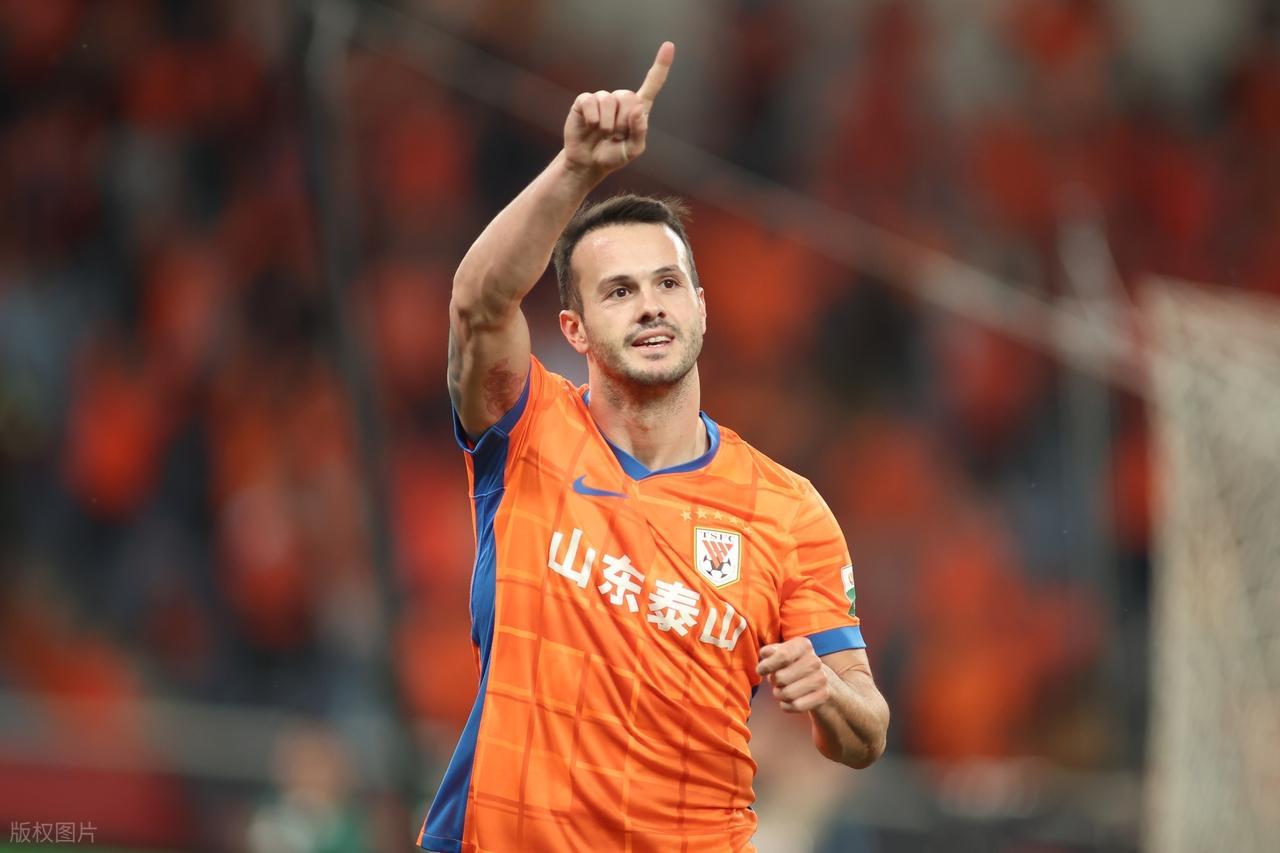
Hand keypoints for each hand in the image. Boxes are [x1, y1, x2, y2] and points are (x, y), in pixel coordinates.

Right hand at [564, 41, 673, 177]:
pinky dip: (593, 118)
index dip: (661, 66)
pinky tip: (591, 126)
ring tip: (604, 134)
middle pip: (630, 97)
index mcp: (637, 109)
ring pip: (610, 101)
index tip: (669, 46)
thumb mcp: (632, 150)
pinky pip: (591, 102)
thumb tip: (639, 109)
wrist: (588, 163)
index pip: (652, 85)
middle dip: (624, 122)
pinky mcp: (585, 101)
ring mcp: (602, 99)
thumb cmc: (613, 155)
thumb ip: (640, 132)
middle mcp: (621, 100)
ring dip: (608, 124)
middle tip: (616, 136)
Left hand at [757, 637, 831, 712]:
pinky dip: (787, 705)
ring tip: (783, 689)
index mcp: (803, 646)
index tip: (761, 670)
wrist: (818, 680)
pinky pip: (796, 706)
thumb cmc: (792, 665)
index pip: (782, 656)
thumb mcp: (781, 653)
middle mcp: (814, 661)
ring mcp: (820, 679)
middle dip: (773, 681)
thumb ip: (770, 652)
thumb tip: (766, 654)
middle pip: (781, 678)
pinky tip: (790, 699)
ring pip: (787, 694)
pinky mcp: (823, 696)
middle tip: (777, 680)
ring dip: (779, 694)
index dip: (767, 666)